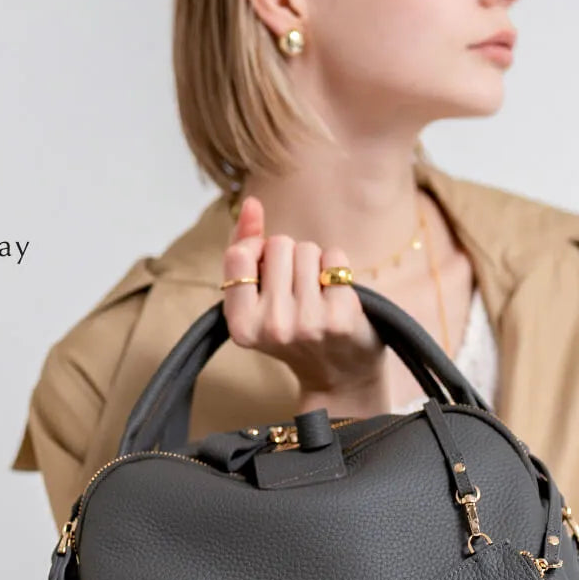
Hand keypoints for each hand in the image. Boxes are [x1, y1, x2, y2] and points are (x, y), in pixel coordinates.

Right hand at [222, 196, 387, 397]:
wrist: (339, 376)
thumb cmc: (295, 330)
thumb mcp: (259, 299)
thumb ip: (247, 250)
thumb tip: (251, 203)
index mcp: (240, 326)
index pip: (238, 256)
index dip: (256, 250)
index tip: (268, 268)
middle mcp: (271, 326)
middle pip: (278, 245)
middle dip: (290, 257)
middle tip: (298, 291)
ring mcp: (306, 322)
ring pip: (307, 249)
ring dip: (315, 263)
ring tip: (318, 295)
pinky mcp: (339, 316)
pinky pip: (335, 257)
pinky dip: (339, 269)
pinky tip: (337, 296)